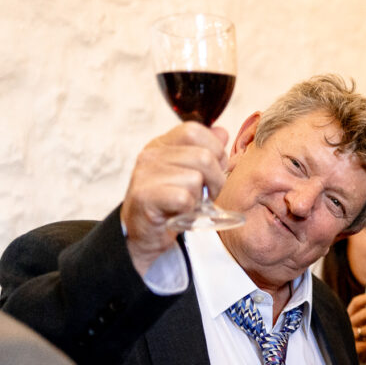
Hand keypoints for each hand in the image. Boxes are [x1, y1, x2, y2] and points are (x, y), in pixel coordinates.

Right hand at [120, 122, 229, 276]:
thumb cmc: (169, 203)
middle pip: (203, 156)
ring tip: (190, 204)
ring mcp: (145, 174)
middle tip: (208, 194)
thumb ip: (205, 149)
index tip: (215, 170)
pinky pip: (183, 198)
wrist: (143, 233)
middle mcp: (151, 154)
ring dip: (200, 197)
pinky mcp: (144, 197)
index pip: (195, 131)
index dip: (215, 151)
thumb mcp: (188, 171)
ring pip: (195, 179)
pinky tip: (180, 212)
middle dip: (216, 180)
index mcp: (162, 144)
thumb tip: (222, 132)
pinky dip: (189, 209)